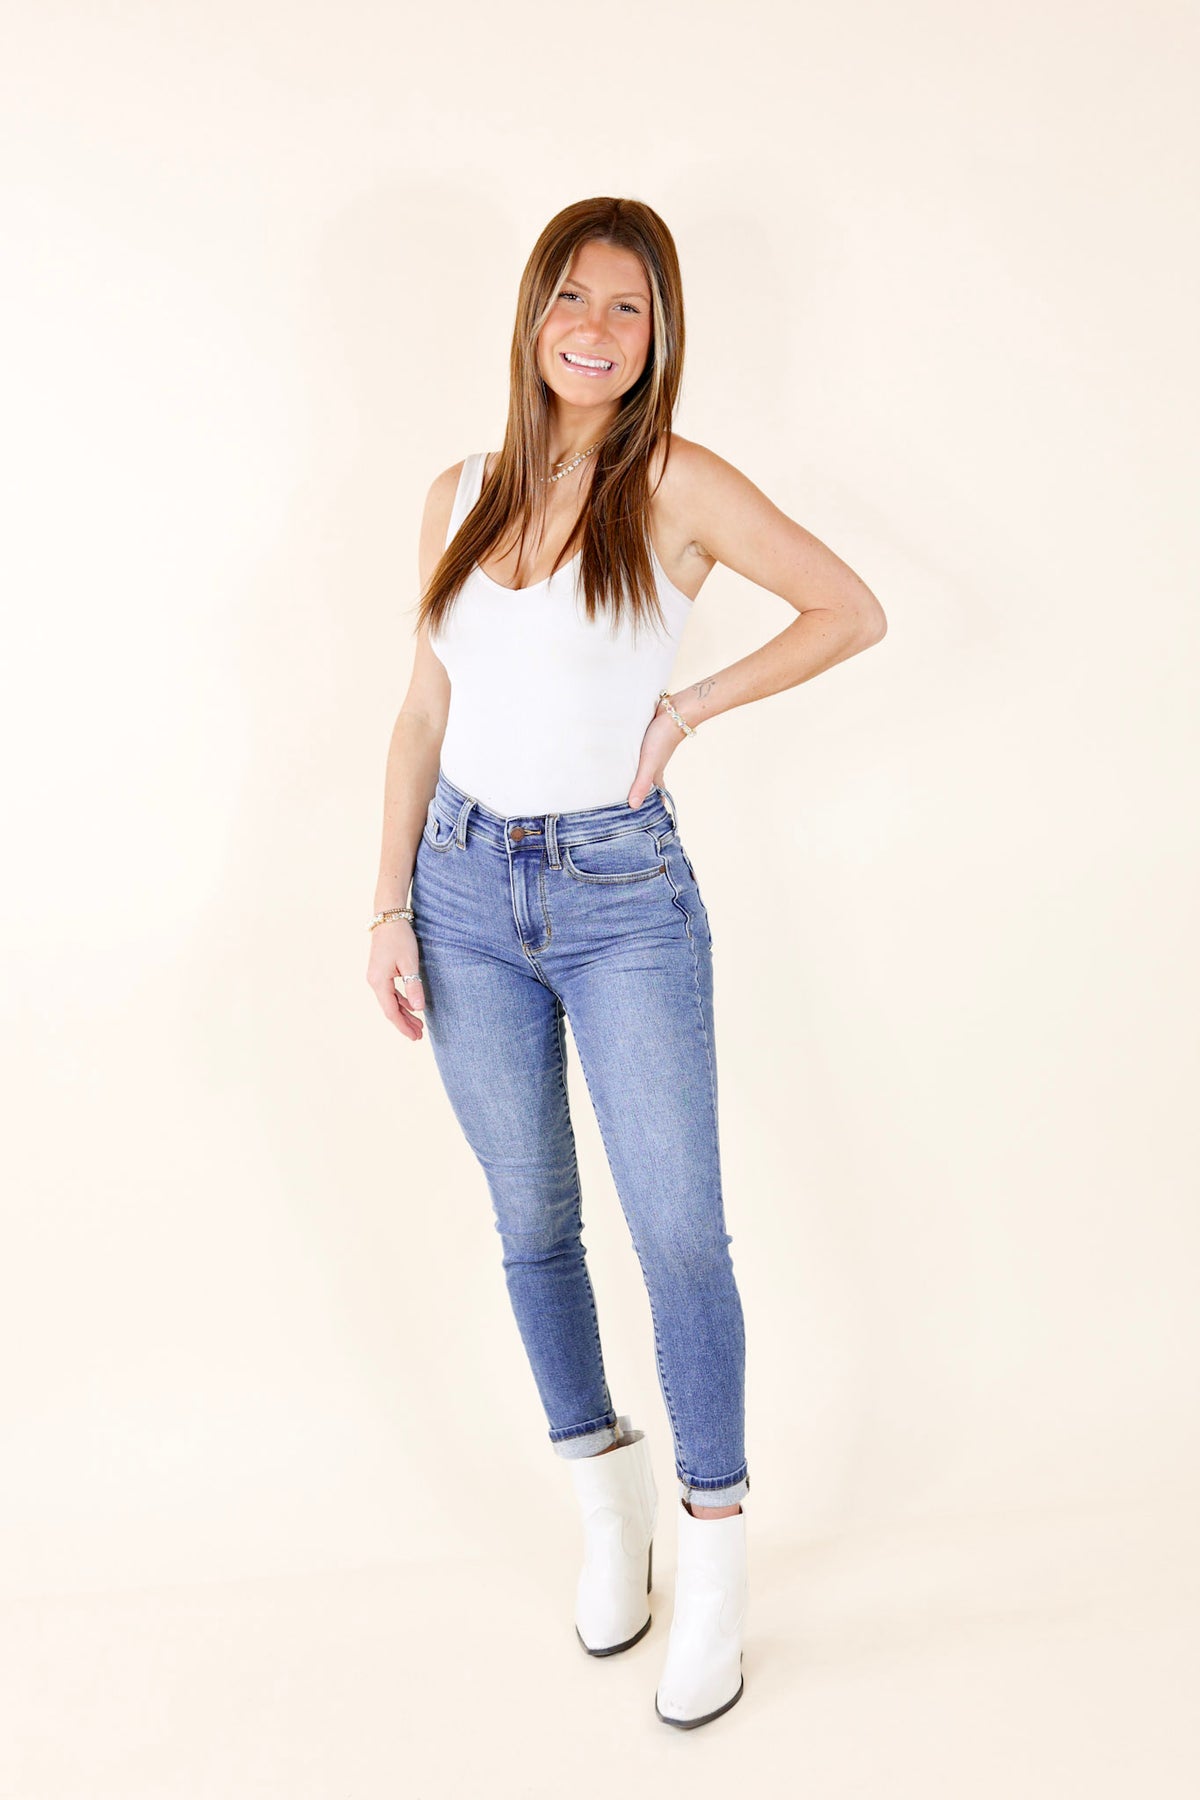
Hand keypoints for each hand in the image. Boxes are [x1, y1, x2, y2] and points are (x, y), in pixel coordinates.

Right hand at [366, 918, 425, 1040]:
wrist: (388, 917)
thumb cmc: (400, 938)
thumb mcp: (410, 962)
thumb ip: (413, 986)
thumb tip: (418, 1009)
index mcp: (379, 982)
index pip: (391, 1012)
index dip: (403, 1026)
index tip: (415, 1037)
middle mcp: (374, 982)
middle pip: (390, 1009)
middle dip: (404, 1023)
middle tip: (419, 1036)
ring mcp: (376, 977)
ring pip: (390, 1001)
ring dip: (404, 1013)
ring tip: (419, 1025)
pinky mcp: (380, 972)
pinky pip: (390, 992)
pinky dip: (401, 1001)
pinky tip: (411, 1006)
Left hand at [626, 699, 688, 808]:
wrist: (673, 712)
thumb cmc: (662, 738)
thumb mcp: (649, 763)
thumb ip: (642, 783)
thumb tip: (633, 806)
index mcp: (656, 774)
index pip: (655, 795)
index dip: (650, 806)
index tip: (644, 818)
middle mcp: (653, 766)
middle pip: (645, 783)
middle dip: (637, 793)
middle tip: (622, 803)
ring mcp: (649, 754)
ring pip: (639, 769)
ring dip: (630, 776)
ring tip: (614, 783)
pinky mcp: (644, 741)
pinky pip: (634, 755)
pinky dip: (628, 760)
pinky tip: (618, 757)